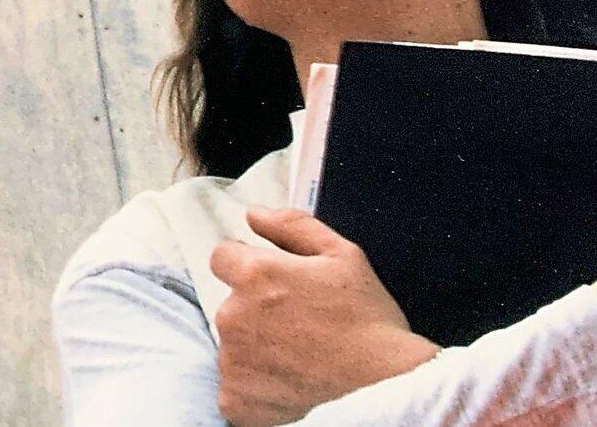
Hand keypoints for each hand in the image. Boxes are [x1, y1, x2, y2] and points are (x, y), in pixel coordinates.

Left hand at [209, 207, 440, 425]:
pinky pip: (234, 386)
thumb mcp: (343, 256)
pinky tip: (287, 381)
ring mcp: (232, 359)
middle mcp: (234, 314)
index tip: (274, 285)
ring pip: (233, 344)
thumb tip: (254, 214)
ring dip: (256, 347)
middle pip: (230, 303)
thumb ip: (292, 226)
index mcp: (255, 275)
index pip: (223, 257)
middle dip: (257, 309)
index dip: (248, 267)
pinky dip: (254, 386)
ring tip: (299, 355)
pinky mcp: (236, 397)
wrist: (387, 386)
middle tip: (299, 324)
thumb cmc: (370, 321)